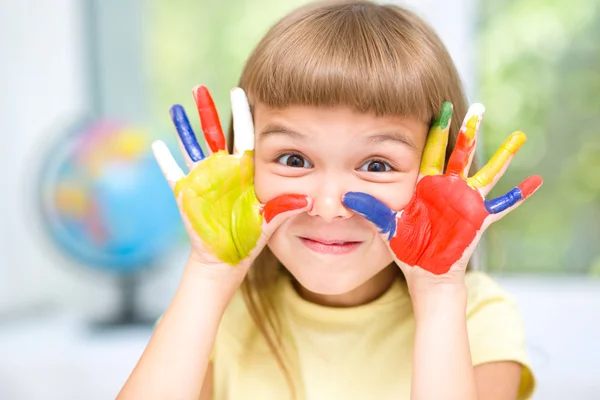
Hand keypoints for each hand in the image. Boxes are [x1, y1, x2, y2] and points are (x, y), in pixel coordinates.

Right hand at [152, 85, 310, 279]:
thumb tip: (307, 200)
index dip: (241, 114)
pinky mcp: (185, 192)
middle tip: (199, 87)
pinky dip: (164, 159)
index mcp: (243, 171)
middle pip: (213, 133)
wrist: (227, 257)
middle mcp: (222, 169)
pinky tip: (157, 143)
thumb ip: (284, 208)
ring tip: (176, 106)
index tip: (239, 90)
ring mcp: (202, 179)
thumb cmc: (250, 238)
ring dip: (183, 128)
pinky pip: (172, 171)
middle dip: (206, 110)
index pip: (243, 135)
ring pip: (190, 146)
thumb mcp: (269, 222)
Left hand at [342, 103, 541, 281]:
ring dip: (503, 156)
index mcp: (426, 185)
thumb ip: (370, 209)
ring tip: (519, 136)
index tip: (440, 106)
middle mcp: (448, 188)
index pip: (432, 151)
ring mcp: (467, 202)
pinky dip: (519, 195)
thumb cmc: (407, 248)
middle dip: (469, 131)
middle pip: (462, 153)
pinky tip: (536, 181)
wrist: (425, 272)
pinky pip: (502, 205)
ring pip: (486, 172)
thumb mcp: (387, 225)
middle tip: (478, 107)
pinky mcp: (479, 219)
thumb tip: (344, 195)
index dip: (437, 129)